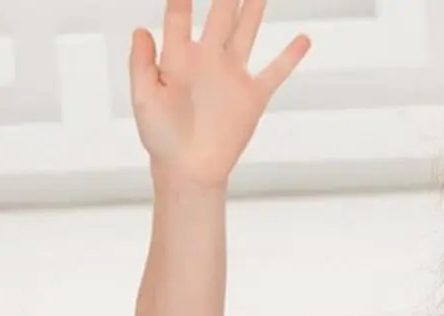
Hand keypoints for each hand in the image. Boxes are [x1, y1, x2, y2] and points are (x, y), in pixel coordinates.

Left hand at [129, 0, 309, 186]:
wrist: (189, 171)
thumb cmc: (162, 139)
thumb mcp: (145, 101)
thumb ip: (141, 66)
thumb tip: (140, 30)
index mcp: (179, 58)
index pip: (179, 14)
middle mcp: (207, 59)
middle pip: (220, 12)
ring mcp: (231, 76)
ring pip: (246, 31)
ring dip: (254, 8)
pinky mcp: (252, 97)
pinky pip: (274, 72)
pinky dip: (290, 57)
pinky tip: (303, 39)